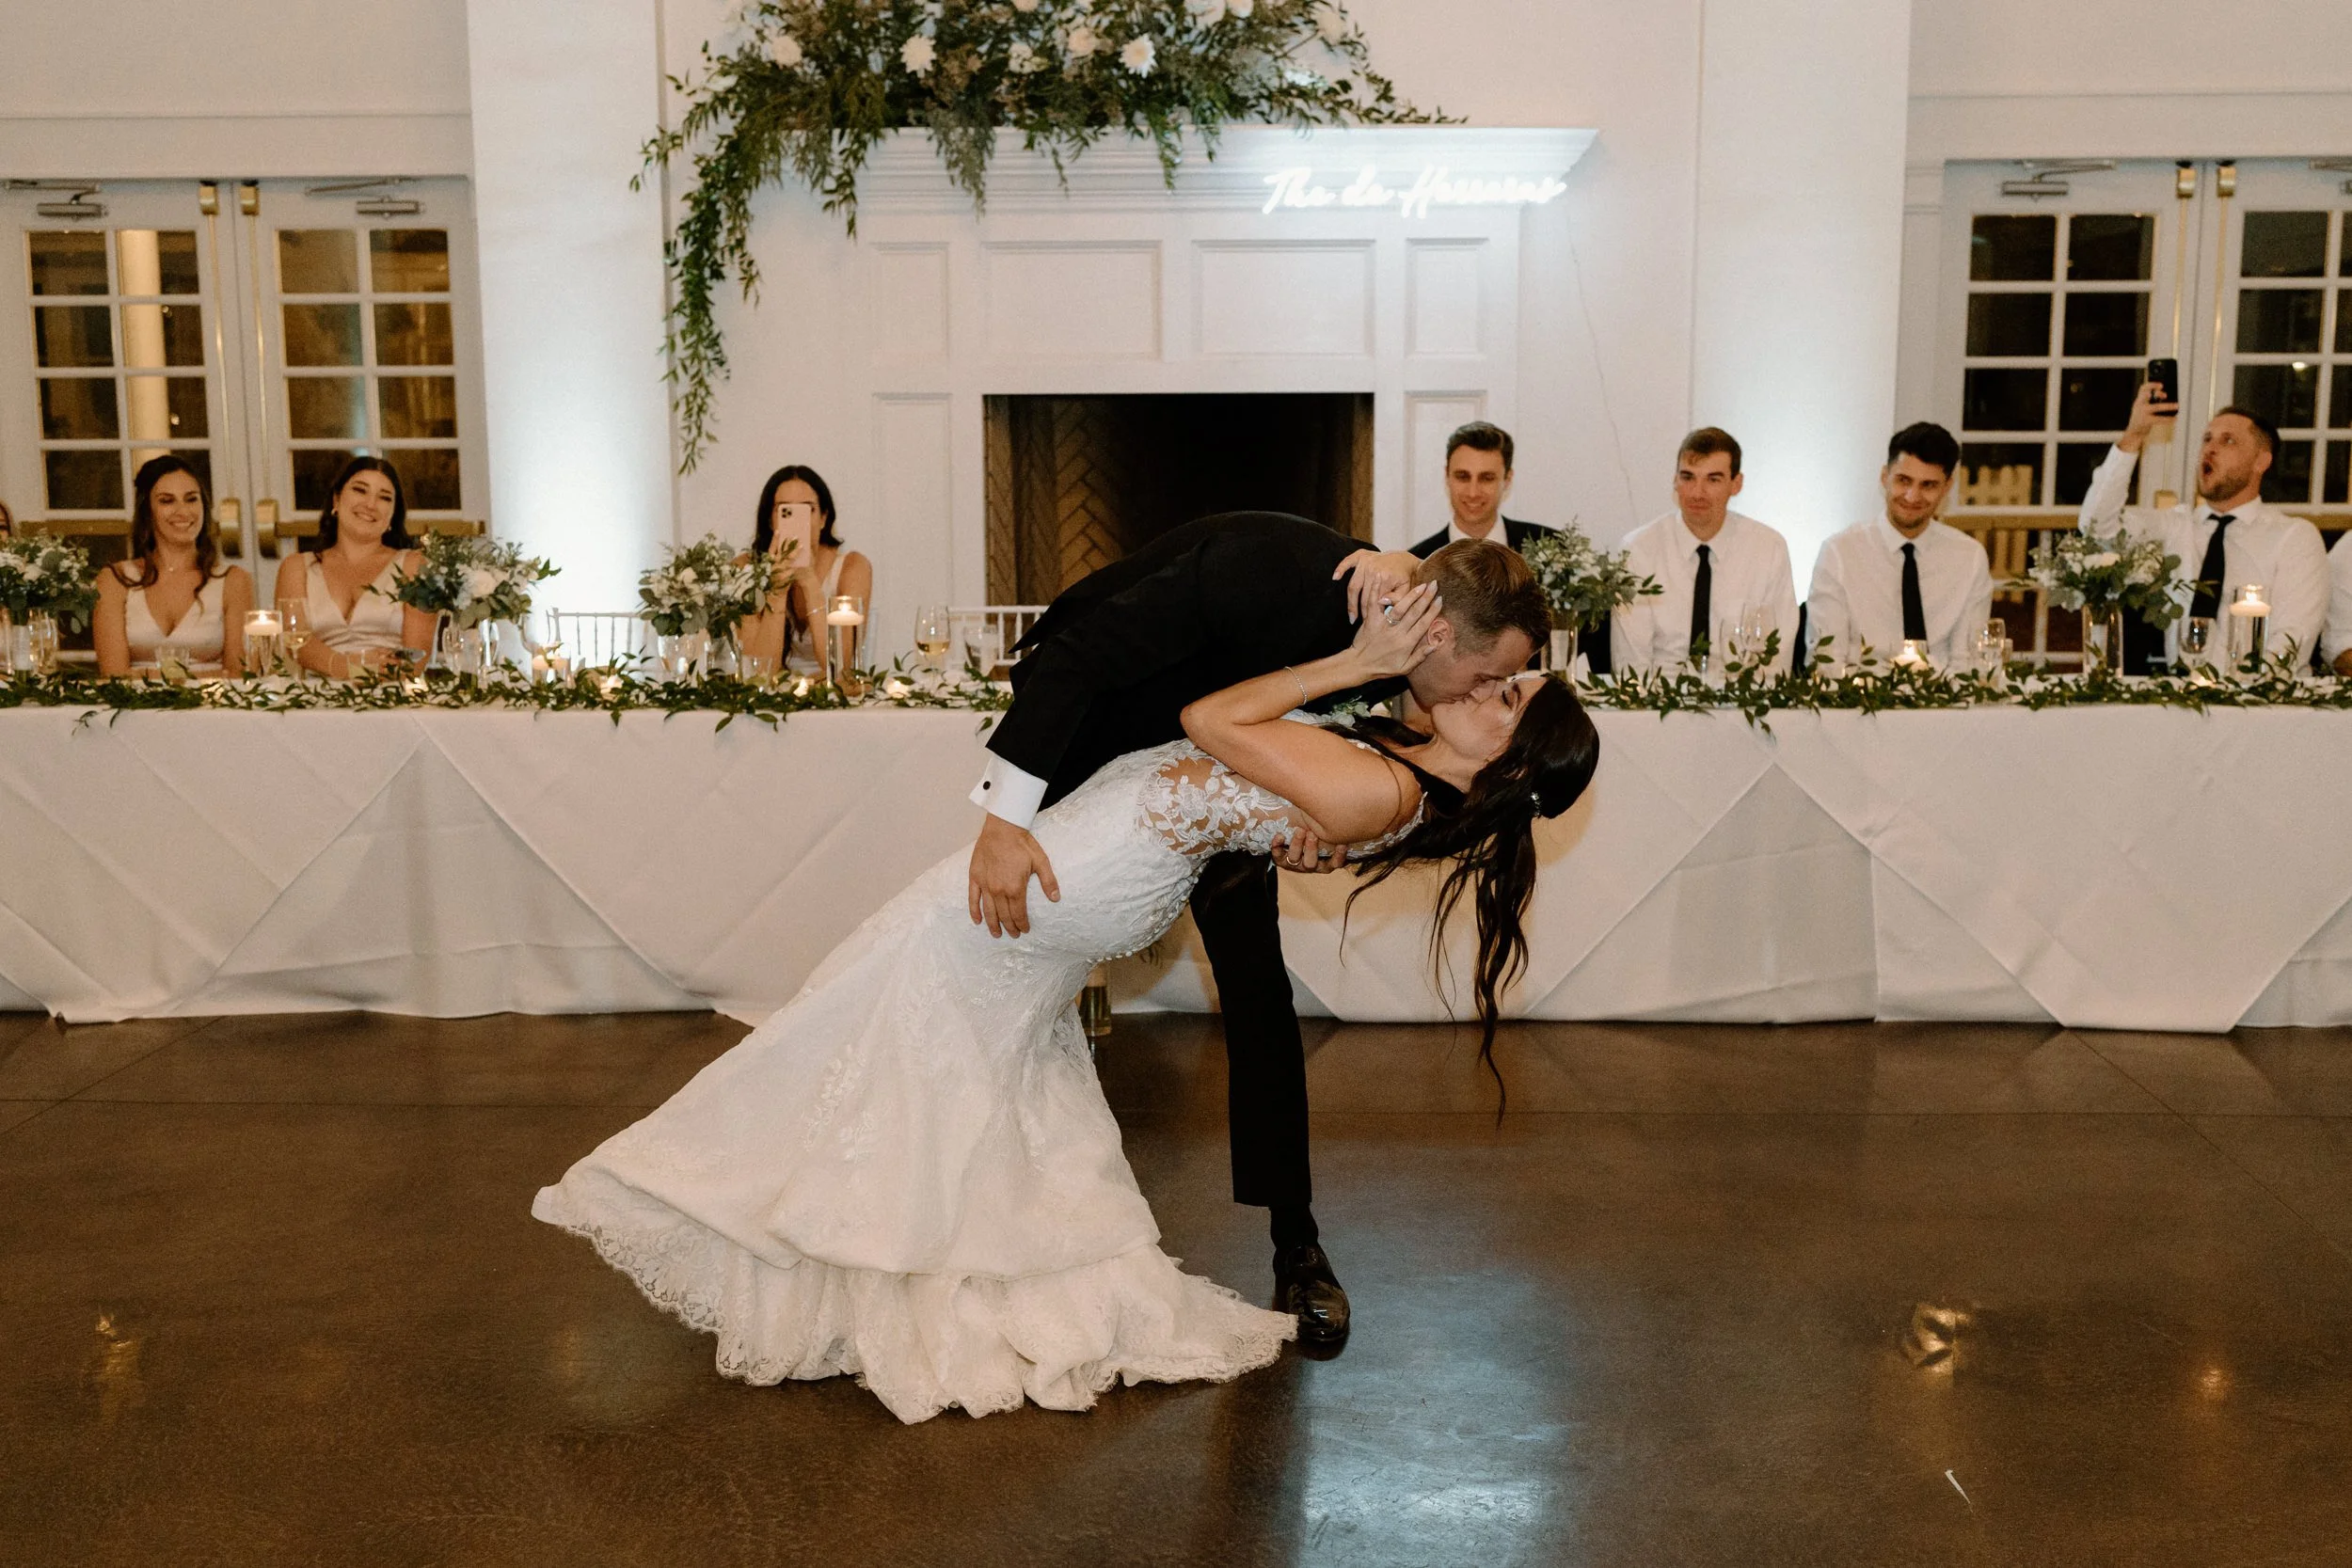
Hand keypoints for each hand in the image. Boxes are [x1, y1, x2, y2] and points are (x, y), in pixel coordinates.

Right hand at [967, 814, 1059, 937]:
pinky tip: (977, 921)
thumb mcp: (1041, 861)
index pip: (1019, 913)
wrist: (1002, 828)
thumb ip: (1048, 881)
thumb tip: (1056, 898)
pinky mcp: (975, 877)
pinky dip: (974, 912)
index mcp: (1015, 888)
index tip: (1025, 930)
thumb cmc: (1022, 843)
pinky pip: (973, 899)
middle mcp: (999, 890)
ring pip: (989, 911)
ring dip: (993, 925)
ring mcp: (985, 885)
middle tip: (1014, 935)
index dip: (1022, 924)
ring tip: (997, 934)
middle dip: (1010, 927)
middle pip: (1004, 915)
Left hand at [1272, 826, 1349, 873]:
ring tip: (1299, 830)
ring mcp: (1295, 864)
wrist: (1291, 842)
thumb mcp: (1326, 836)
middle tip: (1312, 834)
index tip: (1342, 844)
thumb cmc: (1315, 834)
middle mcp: (1309, 865)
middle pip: (1311, 863)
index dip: (1338, 856)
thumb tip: (1346, 810)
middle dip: (1311, 849)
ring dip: (1297, 844)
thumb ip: (1333, 829)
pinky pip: (1278, 856)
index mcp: (1324, 863)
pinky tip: (1280, 836)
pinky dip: (1277, 846)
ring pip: (1295, 859)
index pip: (1334, 864)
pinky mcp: (1280, 860)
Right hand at [1334, 549, 1422, 623]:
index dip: (1369, 614)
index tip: (1368, 624)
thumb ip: (1396, 599)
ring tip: (1350, 615)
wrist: (1407, 560)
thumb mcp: (1406, 591)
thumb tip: (1381, 602)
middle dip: (1359, 610)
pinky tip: (1335, 578)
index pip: (1373, 601)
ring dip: (1350, 601)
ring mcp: (1367, 561)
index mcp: (1385, 578)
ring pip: (1353, 585)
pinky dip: (1340, 568)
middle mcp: (1374, 569)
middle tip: (1356, 622)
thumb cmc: (1407, 578)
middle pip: (1362, 595)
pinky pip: (1348, 562)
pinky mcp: (1362, 555)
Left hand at [1349, 579, 1442, 677]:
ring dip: (1411, 595)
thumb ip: (1420, 656)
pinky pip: (1373, 604)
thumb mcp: (1404, 668)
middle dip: (1426, 598)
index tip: (1441, 599)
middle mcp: (1396, 633)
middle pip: (1414, 613)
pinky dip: (1376, 590)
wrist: (1358, 666)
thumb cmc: (1383, 668)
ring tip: (1420, 584)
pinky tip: (1381, 577)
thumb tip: (1435, 645)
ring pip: (1399, 608)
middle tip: (1434, 585)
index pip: (1423, 624)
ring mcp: (1382, 626)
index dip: (1433, 611)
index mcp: (1406, 644)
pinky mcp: (1370, 621)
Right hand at [2118, 378, 2179, 453]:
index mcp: (2139, 400)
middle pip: (2146, 396)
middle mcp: (2139, 405)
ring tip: (2177, 406)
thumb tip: (2165, 395)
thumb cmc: (2142, 418)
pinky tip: (2174, 419)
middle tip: (2165, 394)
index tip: (2161, 385)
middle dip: (2155, 393)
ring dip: (2168, 406)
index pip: (2142, 389)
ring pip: (2156, 407)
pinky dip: (2168, 419)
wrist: (2134, 432)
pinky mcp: (2146, 421)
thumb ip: (2152, 400)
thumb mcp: (2143, 407)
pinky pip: (2159, 419)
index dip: (2151, 385)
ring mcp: (2142, 413)